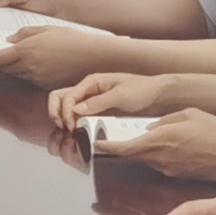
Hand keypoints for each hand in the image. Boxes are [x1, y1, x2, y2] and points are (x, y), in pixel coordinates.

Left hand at [0, 27, 116, 88]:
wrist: (94, 57)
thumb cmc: (73, 40)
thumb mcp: (47, 28)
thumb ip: (24, 34)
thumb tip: (10, 39)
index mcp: (26, 50)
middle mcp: (29, 67)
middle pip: (5, 68)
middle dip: (5, 61)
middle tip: (11, 53)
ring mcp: (37, 78)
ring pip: (18, 75)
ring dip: (18, 68)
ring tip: (32, 57)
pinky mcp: (46, 86)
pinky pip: (32, 81)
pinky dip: (33, 75)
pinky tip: (44, 65)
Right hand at [49, 72, 170, 128]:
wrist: (158, 95)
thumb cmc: (142, 89)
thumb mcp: (121, 96)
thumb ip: (98, 102)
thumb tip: (76, 110)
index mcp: (91, 82)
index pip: (67, 96)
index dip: (64, 112)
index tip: (71, 127)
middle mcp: (88, 90)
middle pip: (60, 98)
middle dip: (57, 113)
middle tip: (65, 129)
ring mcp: (92, 101)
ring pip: (67, 108)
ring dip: (63, 119)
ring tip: (68, 133)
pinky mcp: (97, 111)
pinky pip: (79, 116)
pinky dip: (73, 124)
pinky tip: (77, 133)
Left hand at [98, 109, 215, 180]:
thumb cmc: (215, 132)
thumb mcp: (188, 114)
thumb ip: (164, 121)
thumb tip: (150, 127)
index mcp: (160, 140)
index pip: (125, 147)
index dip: (107, 147)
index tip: (96, 143)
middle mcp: (160, 158)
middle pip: (132, 155)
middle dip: (122, 147)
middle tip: (114, 139)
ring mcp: (168, 169)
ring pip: (146, 159)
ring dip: (142, 151)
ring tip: (150, 139)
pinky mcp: (177, 176)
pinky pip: (161, 165)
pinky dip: (159, 156)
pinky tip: (171, 148)